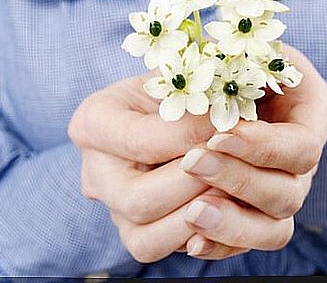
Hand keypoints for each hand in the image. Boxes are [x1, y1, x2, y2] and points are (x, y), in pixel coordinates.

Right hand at [68, 72, 217, 262]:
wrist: (168, 114)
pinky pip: (166, 250)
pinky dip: (204, 236)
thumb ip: (194, 85)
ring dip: (201, 216)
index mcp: (93, 124)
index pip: (138, 140)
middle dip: (195, 182)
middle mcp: (95, 174)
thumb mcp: (180, 75)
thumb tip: (231, 112)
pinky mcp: (139, 232)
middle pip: (137, 200)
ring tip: (233, 186)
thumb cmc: (178, 88)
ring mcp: (115, 209)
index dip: (189, 135)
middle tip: (233, 162)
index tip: (230, 122)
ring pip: (146, 240)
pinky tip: (229, 207)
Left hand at [180, 43, 326, 258]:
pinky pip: (247, 243)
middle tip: (194, 163)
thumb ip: (227, 57)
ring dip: (234, 224)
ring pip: (274, 229)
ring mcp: (280, 190)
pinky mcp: (256, 214)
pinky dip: (221, 244)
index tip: (220, 136)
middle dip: (241, 181)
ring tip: (193, 214)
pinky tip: (191, 240)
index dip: (264, 148)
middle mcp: (301, 161)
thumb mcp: (234, 47)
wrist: (228, 87)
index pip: (302, 147)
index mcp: (311, 114)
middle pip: (289, 193)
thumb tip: (201, 72)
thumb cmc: (232, 59)